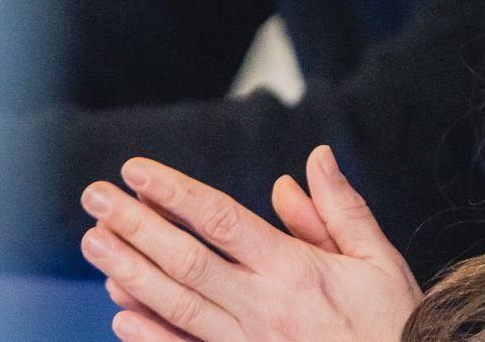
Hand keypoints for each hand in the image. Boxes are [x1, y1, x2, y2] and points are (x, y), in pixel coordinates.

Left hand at [80, 146, 424, 341]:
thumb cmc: (391, 323)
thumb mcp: (378, 260)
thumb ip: (340, 210)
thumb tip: (313, 159)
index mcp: (294, 269)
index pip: (221, 221)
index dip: (175, 193)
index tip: (137, 170)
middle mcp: (262, 306)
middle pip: (186, 260)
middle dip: (135, 225)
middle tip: (94, 198)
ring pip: (175, 304)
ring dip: (129, 271)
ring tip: (95, 242)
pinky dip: (150, 335)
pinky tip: (120, 313)